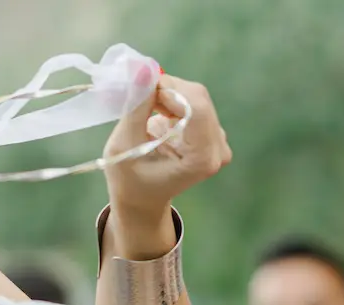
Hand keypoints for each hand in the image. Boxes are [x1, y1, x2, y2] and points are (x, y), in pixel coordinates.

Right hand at [102, 75, 231, 256]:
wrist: (143, 198)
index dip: (168, 89)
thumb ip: (136, 106)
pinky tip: (157, 115)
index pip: (196, 106)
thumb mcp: (124, 144)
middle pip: (196, 97)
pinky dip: (172, 100)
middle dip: (166, 89)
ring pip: (194, 95)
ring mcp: (219, 140)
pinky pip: (194, 100)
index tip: (141, 90)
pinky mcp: (213, 131)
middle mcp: (218, 150)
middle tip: (139, 98)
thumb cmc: (129, 178)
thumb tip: (142, 67)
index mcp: (201, 160)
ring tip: (146, 114)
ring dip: (167, 95)